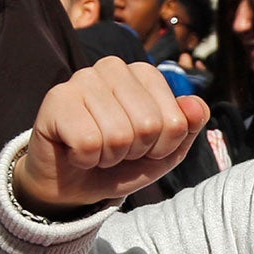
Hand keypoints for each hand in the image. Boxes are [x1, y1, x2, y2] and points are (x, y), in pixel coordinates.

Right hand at [13, 57, 208, 215]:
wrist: (73, 186)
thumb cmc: (119, 163)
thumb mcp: (163, 153)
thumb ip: (186, 128)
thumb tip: (197, 105)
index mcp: (144, 74)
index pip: (175, 120)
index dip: (161, 147)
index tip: (142, 148)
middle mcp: (113, 67)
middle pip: (148, 125)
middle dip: (134, 152)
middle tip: (115, 151)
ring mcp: (82, 78)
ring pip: (118, 135)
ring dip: (109, 157)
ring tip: (96, 150)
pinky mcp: (56, 99)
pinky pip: (88, 142)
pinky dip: (85, 159)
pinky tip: (76, 151)